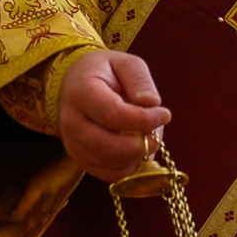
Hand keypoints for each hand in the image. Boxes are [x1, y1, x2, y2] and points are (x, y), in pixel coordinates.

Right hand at [56, 48, 172, 182]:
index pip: (114, 115)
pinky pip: (112, 174)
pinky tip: (135, 147)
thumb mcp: (125, 63)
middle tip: (157, 131)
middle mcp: (72, 123)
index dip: (145, 119)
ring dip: (139, 154)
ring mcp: (74, 145)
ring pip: (115, 164)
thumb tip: (152, 103)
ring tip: (145, 134)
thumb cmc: (104, 73)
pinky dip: (131, 165)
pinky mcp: (80, 161)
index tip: (164, 113)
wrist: (74, 85)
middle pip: (113, 147)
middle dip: (143, 143)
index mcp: (82, 93)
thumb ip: (140, 80)